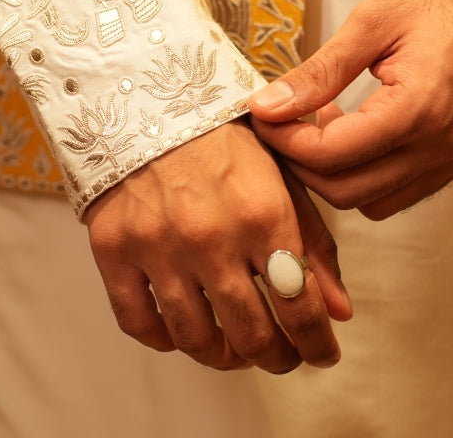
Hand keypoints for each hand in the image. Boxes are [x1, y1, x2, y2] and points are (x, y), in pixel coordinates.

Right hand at [85, 120, 351, 372]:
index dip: (316, 342)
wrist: (152, 96)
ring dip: (225, 356)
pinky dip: (166, 339)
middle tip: (283, 355)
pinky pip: (140, 323)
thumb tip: (338, 310)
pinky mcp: (114, 249)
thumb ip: (314, 243)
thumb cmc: (228, 134)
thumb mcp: (284, 174)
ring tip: (238, 348)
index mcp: (262, 212)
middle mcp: (212, 236)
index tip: (322, 354)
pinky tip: (186, 330)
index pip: (298, 306)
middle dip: (276, 356)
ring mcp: (159, 246)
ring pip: (196, 339)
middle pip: (250, 334)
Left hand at [249, 0, 452, 218]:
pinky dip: (370, 175)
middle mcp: (441, 145)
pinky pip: (404, 190)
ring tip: (325, 124)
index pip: (331, 155)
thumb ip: (319, 72)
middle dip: (303, 164)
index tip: (264, 114)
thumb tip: (267, 105)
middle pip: (348, 191)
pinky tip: (359, 131)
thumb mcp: (372, 21)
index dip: (285, 140)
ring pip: (375, 201)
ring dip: (337, 175)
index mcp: (418, 108)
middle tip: (285, 121)